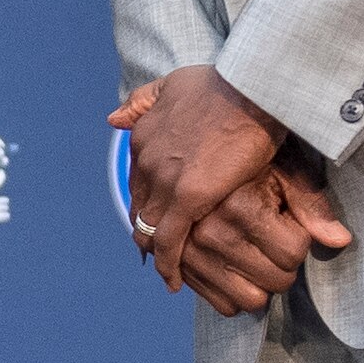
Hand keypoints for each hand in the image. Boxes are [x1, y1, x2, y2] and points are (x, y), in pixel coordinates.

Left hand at [110, 69, 346, 311]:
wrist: (251, 86)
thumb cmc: (225, 82)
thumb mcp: (174, 83)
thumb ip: (142, 100)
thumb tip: (112, 119)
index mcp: (143, 137)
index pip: (136, 183)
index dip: (144, 203)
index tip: (153, 219)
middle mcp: (146, 160)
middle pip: (139, 208)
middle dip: (147, 231)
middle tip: (159, 253)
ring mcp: (164, 180)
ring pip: (150, 228)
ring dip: (156, 253)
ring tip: (167, 273)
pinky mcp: (188, 197)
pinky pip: (170, 241)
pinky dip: (169, 264)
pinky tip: (173, 280)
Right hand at [167, 164, 350, 315]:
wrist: (188, 152)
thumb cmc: (244, 162)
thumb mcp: (281, 171)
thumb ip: (310, 205)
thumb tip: (341, 240)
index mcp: (239, 206)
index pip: (294, 253)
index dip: (298, 239)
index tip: (285, 221)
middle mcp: (212, 232)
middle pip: (277, 281)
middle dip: (282, 264)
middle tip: (272, 239)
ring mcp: (192, 255)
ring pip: (252, 301)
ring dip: (260, 283)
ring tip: (254, 253)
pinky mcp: (183, 270)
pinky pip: (224, 306)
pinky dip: (235, 293)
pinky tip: (235, 266)